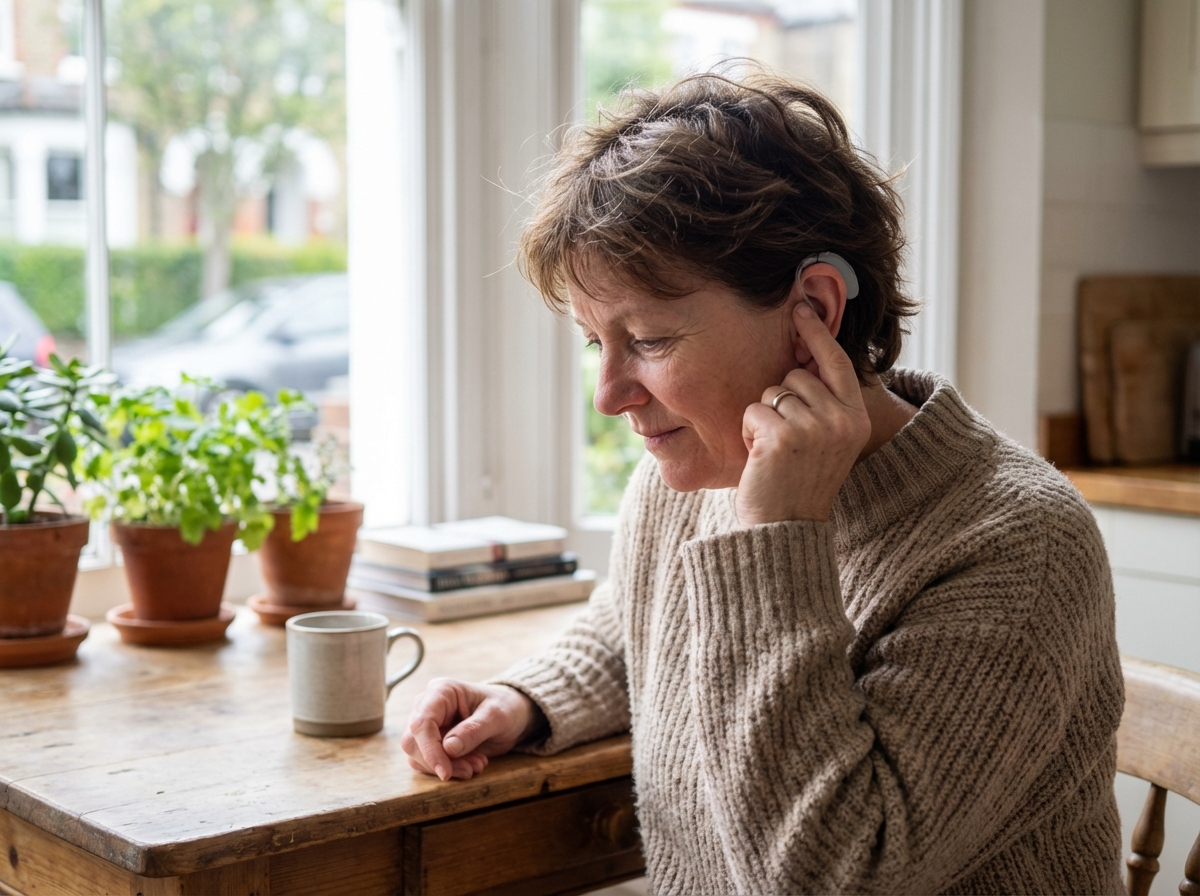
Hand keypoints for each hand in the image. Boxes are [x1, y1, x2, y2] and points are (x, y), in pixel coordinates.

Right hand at [400, 678, 541, 780]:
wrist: (511, 714)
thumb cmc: (505, 707)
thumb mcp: (497, 716)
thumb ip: (473, 730)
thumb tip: (448, 748)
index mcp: (441, 691)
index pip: (422, 722)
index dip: (429, 750)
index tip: (445, 772)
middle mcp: (428, 705)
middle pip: (413, 741)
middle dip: (440, 762)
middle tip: (471, 769)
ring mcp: (428, 724)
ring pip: (417, 755)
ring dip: (446, 767)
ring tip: (477, 765)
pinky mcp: (431, 741)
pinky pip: (427, 762)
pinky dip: (448, 769)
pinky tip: (471, 764)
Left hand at [736, 300, 870, 525]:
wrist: (785, 530)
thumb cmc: (797, 484)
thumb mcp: (824, 442)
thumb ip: (822, 405)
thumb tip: (801, 357)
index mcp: (856, 420)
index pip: (837, 363)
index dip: (817, 333)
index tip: (801, 307)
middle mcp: (841, 421)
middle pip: (796, 376)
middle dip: (780, 401)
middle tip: (785, 442)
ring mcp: (814, 428)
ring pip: (772, 392)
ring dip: (763, 419)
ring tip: (774, 452)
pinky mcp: (783, 436)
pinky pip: (754, 411)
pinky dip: (749, 432)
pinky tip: (761, 459)